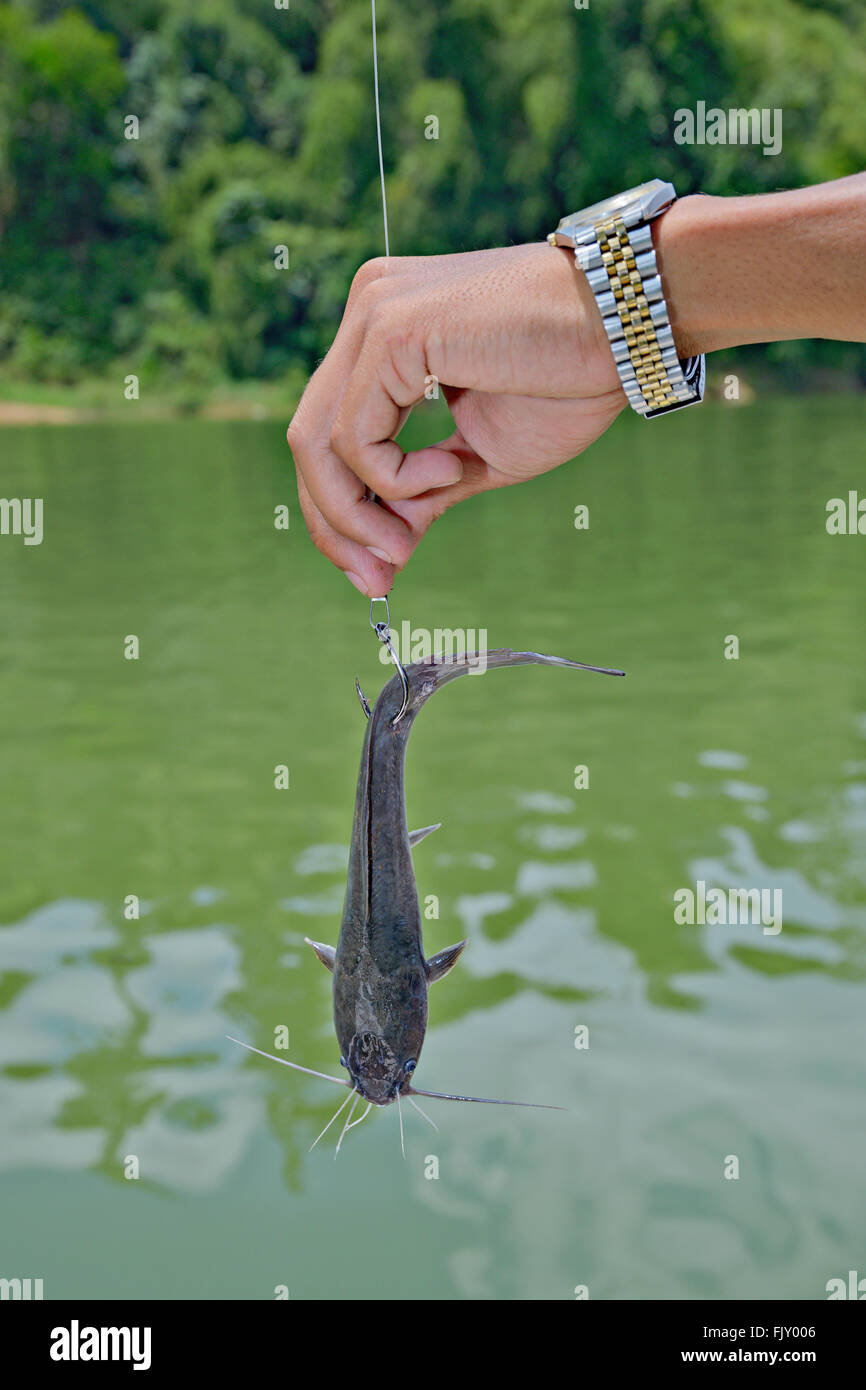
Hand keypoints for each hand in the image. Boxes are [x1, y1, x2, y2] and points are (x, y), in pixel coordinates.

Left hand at [287, 241, 626, 594]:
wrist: (627, 325)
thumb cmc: (569, 380)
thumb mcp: (481, 457)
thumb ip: (422, 494)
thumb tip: (381, 550)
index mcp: (385, 334)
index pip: (329, 432)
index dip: (339, 512)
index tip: (372, 572)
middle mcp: (368, 310)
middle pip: (309, 439)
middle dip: (336, 524)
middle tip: (374, 580)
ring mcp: (374, 314)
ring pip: (317, 441)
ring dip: (358, 513)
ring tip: (407, 540)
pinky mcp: (391, 329)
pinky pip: (354, 435)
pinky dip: (393, 477)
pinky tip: (449, 473)